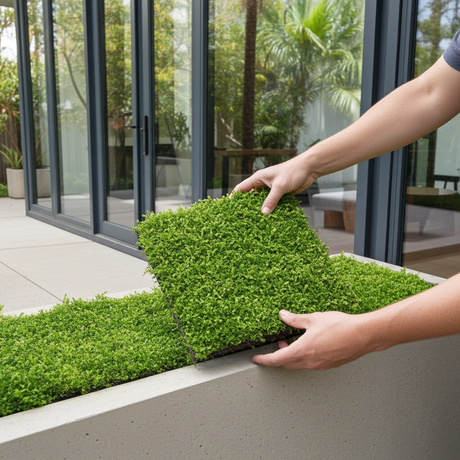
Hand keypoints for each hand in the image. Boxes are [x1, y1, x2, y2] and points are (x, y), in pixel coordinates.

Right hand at [233, 154, 316, 213]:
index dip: (234, 198)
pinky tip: (270, 219)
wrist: (308, 169)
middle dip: (247, 207)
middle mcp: (263, 184)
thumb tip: (263, 213)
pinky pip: (272, 204)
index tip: (228, 208)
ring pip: (262, 202)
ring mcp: (271, 190)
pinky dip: (271, 210)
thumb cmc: (292, 172)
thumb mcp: (280, 186)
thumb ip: (271, 200)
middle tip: (242, 219)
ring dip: (260, 210)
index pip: (241, 189)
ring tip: (255, 222)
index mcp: (258, 178)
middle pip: (250, 197)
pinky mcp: (279, 195)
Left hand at [252, 310, 368, 369]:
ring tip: (293, 342)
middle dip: (278, 356)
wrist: (363, 335)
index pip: (276, 360)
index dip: (264, 360)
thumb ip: (295, 319)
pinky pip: (310, 364)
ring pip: (299, 365)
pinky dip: (304, 357)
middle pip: (286, 364)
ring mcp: (320, 365)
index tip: (256, 358)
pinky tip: (309, 345)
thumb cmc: (340, 327)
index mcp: (302, 350)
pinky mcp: (329, 365)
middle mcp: (310, 361)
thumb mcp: (313, 319)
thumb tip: (283, 316)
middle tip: (278, 344)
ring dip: (292, 356)